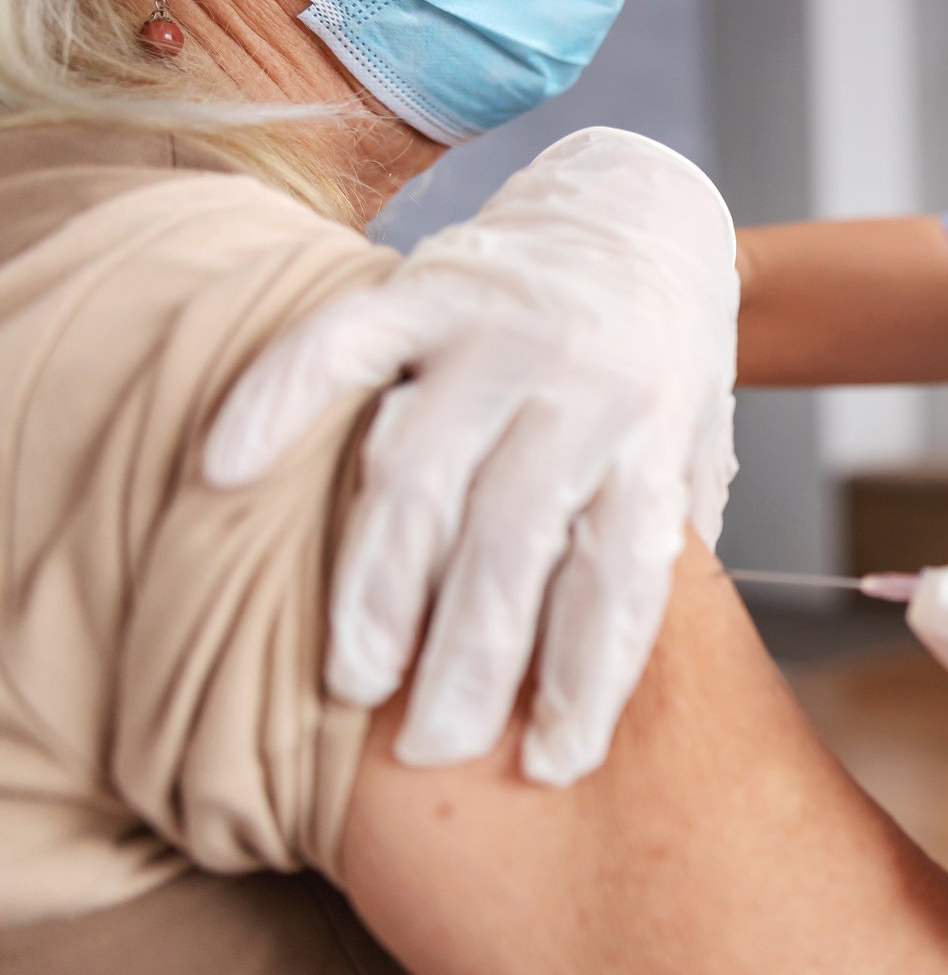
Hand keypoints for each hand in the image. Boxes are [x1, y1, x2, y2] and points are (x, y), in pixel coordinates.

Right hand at [202, 128, 738, 786]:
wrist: (649, 212)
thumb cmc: (667, 362)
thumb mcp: (695, 446)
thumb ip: (659, 536)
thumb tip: (608, 669)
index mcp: (654, 434)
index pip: (620, 577)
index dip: (585, 678)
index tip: (549, 762)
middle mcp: (582, 383)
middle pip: (513, 544)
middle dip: (471, 660)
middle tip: (430, 748)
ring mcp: (502, 331)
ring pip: (420, 470)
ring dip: (380, 584)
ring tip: (354, 679)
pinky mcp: (433, 283)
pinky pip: (342, 344)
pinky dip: (278, 399)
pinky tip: (225, 469)